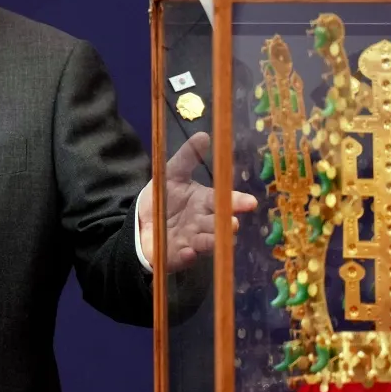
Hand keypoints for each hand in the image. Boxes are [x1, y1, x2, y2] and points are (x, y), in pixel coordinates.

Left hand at [137, 131, 258, 271]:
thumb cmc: (163, 199)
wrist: (140, 223)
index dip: (237, 201)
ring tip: (217, 238)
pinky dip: (188, 255)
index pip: (224, 200)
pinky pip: (185, 257)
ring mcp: (192, 240)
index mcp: (205, 202)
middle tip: (234, 223)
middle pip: (219, 223)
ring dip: (212, 240)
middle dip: (227, 224)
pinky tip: (188, 252)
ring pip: (207, 241)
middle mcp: (203, 222)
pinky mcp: (178, 255)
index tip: (250, 202)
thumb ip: (187, 157)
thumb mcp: (171, 175)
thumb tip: (204, 135)